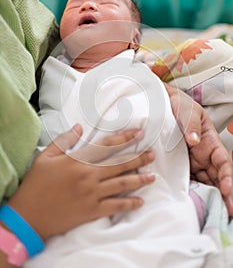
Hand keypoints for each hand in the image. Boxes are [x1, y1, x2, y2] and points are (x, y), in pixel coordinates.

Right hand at [8, 125, 154, 240]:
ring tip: (152, 176)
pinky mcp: (92, 211)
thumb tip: (78, 127)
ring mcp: (92, 194)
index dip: (125, 138)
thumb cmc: (36, 184)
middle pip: (119, 164)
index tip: (139, 133)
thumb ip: (64, 141)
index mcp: (78, 161)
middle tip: (152, 154)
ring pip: (122, 185)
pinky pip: (115, 206)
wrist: (29, 215)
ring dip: (139, 180)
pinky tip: (140, 201)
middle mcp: (89, 176)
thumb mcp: (45, 157)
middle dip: (138, 158)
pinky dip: (129, 204)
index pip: (107, 146)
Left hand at [165, 83, 232, 214]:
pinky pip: (189, 180)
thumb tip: (193, 140)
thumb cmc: (178, 105)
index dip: (228, 177)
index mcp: (210, 142)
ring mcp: (193, 161)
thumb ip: (191, 124)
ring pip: (206, 182)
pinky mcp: (181, 165)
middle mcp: (204, 154)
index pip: (224, 162)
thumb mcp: (187, 111)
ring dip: (210, 197)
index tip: (227, 190)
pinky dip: (192, 192)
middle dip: (225, 196)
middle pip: (218, 177)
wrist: (161, 104)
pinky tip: (191, 204)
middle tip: (227, 214)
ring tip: (213, 215)